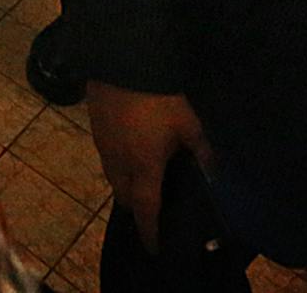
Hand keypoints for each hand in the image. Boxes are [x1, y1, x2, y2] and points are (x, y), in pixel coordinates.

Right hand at [87, 84, 211, 253]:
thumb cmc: (160, 98)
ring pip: (112, 175)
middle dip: (136, 205)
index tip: (153, 246)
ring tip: (141, 176)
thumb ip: (202, 151)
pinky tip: (129, 147)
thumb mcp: (190, 124)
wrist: (122, 60)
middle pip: (124, 195)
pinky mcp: (94, 125)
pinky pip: (105, 154)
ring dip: (125, 183)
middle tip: (152, 206)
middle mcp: (118, 160)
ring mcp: (102, 142)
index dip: (149, 230)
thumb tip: (212, 172)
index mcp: (144, 166)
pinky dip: (117, 161)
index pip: (146, 207)